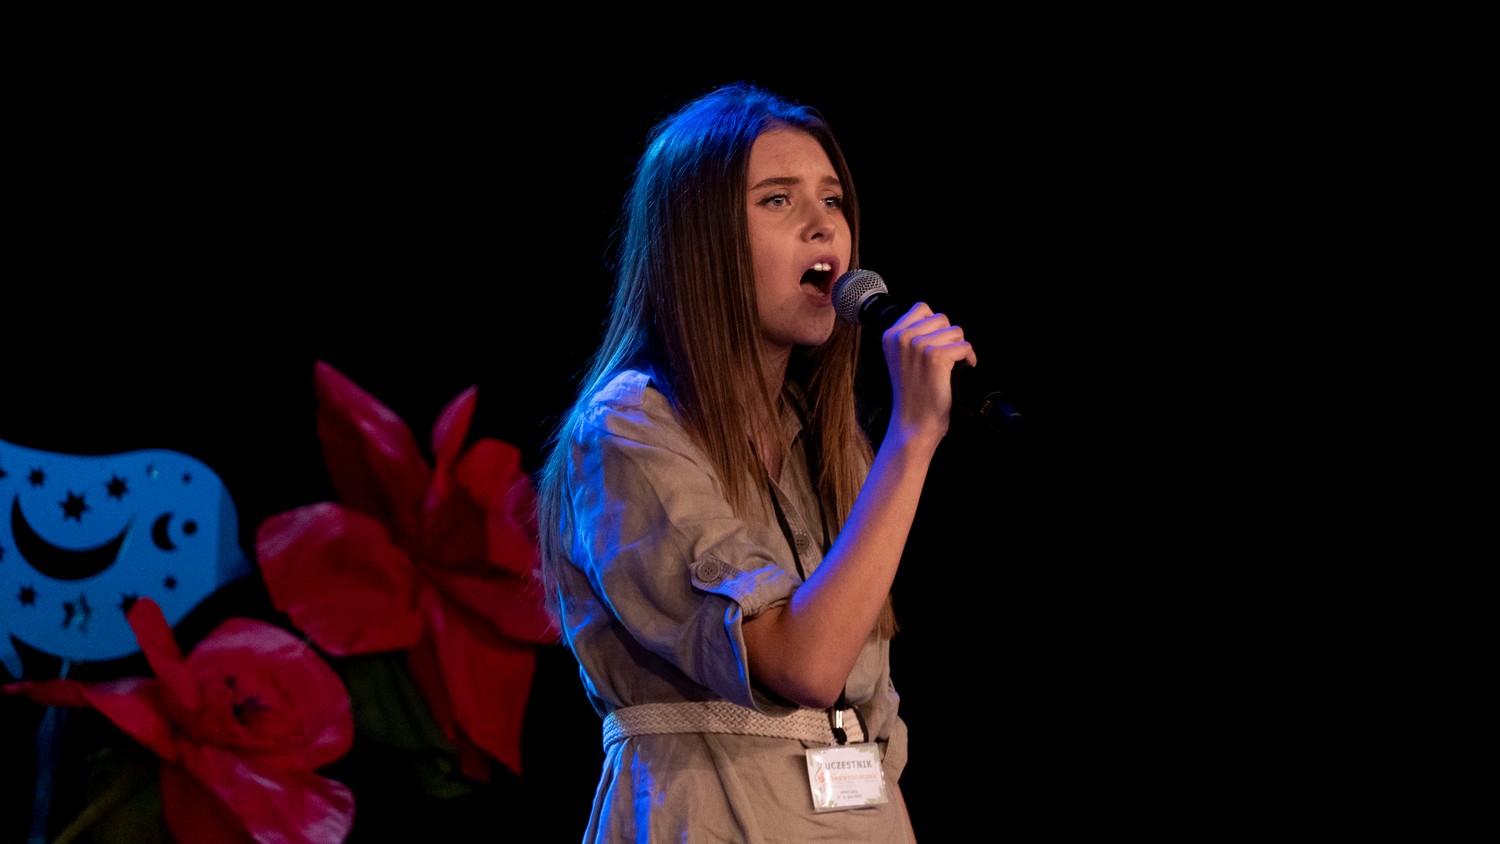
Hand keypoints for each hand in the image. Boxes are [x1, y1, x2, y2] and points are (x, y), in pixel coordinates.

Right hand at [881, 301, 977, 448]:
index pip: (922, 308)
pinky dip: (969, 357)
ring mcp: (918, 345)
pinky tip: (963, 368)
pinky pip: (964, 346)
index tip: (938, 341)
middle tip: (947, 356)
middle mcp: (902, 337)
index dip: (935, 324)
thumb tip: (936, 321)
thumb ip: (910, 338)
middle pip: (941, 318)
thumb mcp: (901, 360)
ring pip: (955, 331)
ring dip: (959, 347)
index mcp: (890, 335)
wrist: (913, 423)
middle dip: (948, 336)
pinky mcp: (936, 356)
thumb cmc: (911, 395)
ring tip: (954, 363)